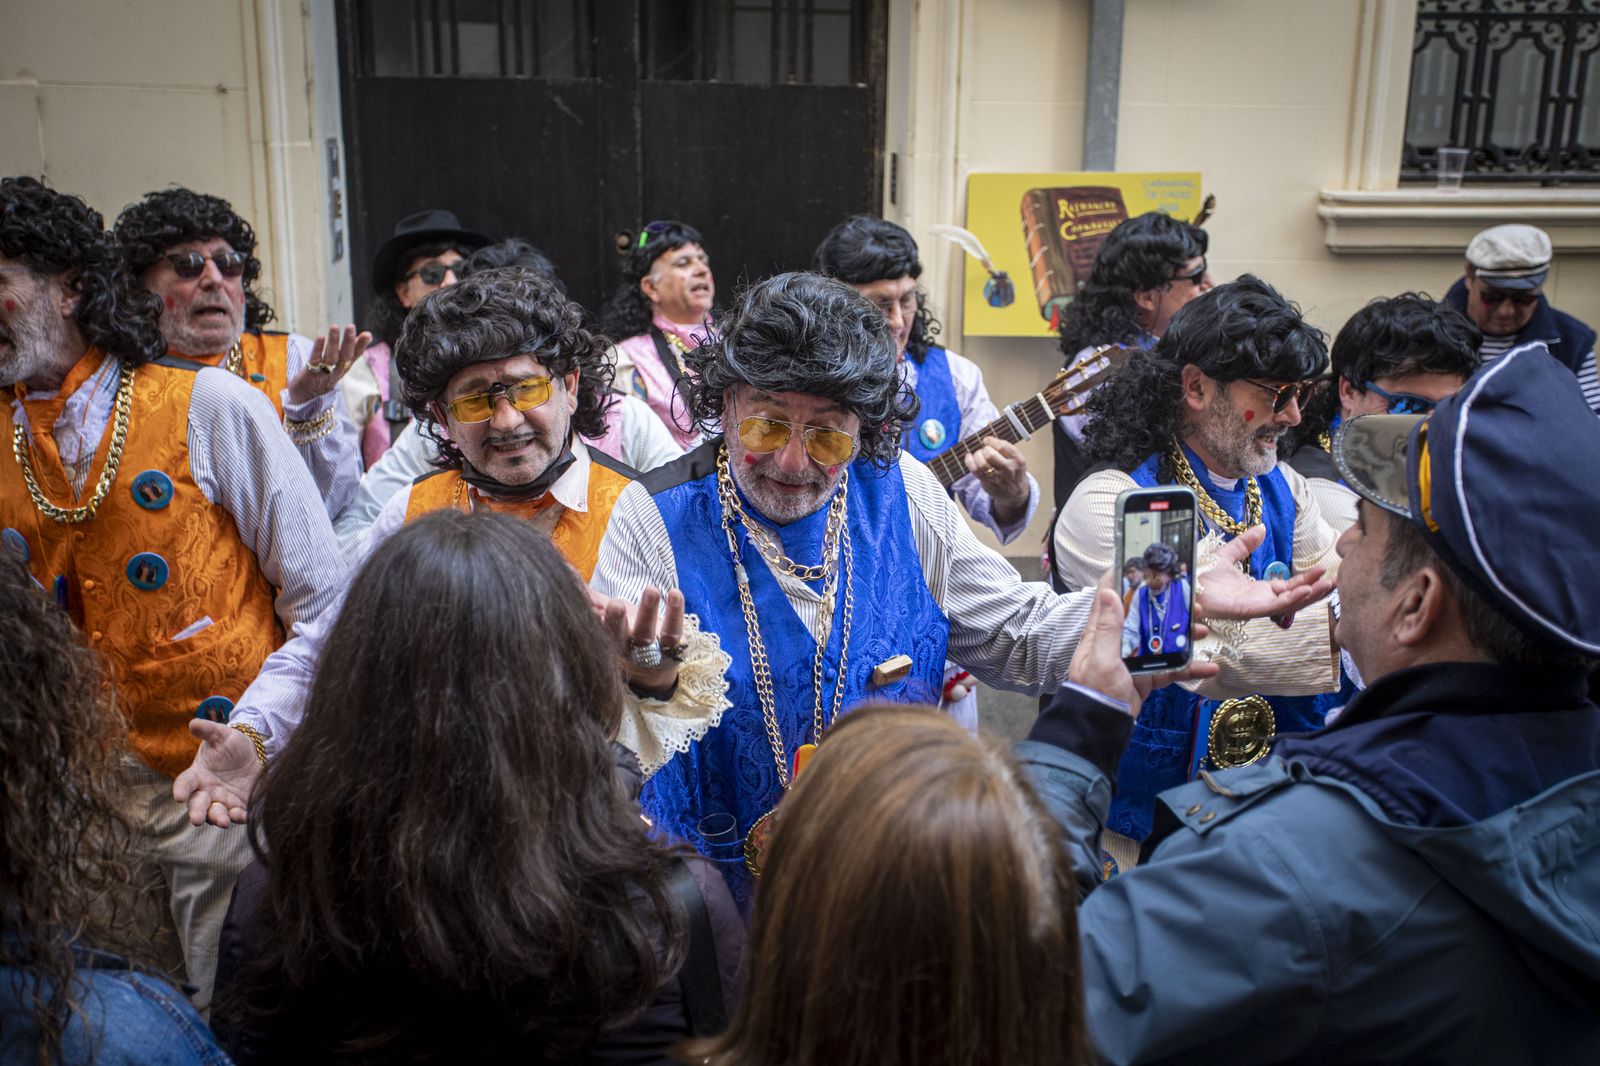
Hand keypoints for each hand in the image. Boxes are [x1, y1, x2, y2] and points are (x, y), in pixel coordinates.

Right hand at [172, 719, 262, 826]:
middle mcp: (206, 791)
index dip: (180, 790)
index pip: (184, 783)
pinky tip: (243, 816)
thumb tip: (193, 724)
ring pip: (216, 814)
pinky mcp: (239, 805)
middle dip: (196, 813)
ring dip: (218, 818)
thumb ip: (208, 730)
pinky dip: (239, 817)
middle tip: (197, 820)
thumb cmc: (231, 743)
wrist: (253, 752)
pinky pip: (237, 814)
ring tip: (223, 821)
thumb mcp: (221, 734)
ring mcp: (222, 800)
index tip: (178, 796)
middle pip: (197, 805)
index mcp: (197, 775)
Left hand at [286, 324, 371, 404]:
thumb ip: (350, 351)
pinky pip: (315, 360)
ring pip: (331, 357)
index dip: (361, 346)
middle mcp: (336, 371)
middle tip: (351, 327)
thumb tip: (366, 335)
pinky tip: (321, 338)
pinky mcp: (310, 373)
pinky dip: (318, 349)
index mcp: (343, 369)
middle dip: (349, 342)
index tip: (367, 335)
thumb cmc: (322, 377)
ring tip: (335, 327)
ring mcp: (323, 373)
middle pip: (344, 356)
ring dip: (333, 342)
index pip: (354, 356)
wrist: (304, 397)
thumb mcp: (338, 365)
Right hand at [591, 585, 686, 693]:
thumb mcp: (605, 615)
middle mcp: (625, 647)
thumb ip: (587, 595)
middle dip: (616, 621)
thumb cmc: (625, 633)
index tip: (587, 605)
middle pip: (619, 636)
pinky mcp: (672, 645)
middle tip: (616, 604)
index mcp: (605, 639)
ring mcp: (649, 649)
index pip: (596, 629)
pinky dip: (675, 612)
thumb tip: (564, 567)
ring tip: (651, 589)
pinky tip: (675, 593)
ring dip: (648, 611)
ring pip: (647, 633)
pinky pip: (674, 631)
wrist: (654, 668)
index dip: (593, 618)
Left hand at [964, 436, 1029, 520]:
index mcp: (1018, 460)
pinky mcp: (988, 483)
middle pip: (990, 455)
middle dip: (984, 449)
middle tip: (984, 448)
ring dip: (977, 455)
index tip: (986, 440)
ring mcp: (998, 478)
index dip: (991, 440)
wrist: (1014, 493)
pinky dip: (969, 461)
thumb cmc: (1012, 469)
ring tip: (978, 453)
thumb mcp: (1013, 455)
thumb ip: (1001, 439)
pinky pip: (975, 471)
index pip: (1003, 446)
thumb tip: (988, 421)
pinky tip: (969, 457)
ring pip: (982, 464)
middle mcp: (1009, 470)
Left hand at [1068, 573, 1219, 716]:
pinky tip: (1210, 667)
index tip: (1150, 565)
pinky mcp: (1146, 677)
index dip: (1127, 578)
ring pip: (1163, 639)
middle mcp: (1119, 640)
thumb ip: (1108, 627)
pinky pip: (1171, 669)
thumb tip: (1110, 590)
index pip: (1112, 595)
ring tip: (1205, 630)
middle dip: (1169, 606)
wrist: (1100, 726)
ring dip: (1184, 634)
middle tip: (1193, 601)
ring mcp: (1134, 659)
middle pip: (1145, 615)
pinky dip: (1190, 668)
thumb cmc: (1095, 690)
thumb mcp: (1101, 657)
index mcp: (1102, 631)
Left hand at [1195, 526, 1334, 620]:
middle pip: (1295, 597)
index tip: (1324, 570)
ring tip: (1329, 585)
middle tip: (1338, 581)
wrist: (1183, 582)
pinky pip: (1275, 606)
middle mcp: (1260, 600)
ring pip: (1290, 603)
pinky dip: (1292, 599)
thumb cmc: (1201, 575)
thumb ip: (1245, 544)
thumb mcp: (1228, 554)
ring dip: (1311, 594)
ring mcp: (1255, 606)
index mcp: (1258, 589)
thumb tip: (1262, 528)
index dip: (1307, 579)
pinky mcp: (1248, 610)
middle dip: (1317, 590)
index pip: (1289, 586)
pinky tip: (1307, 589)